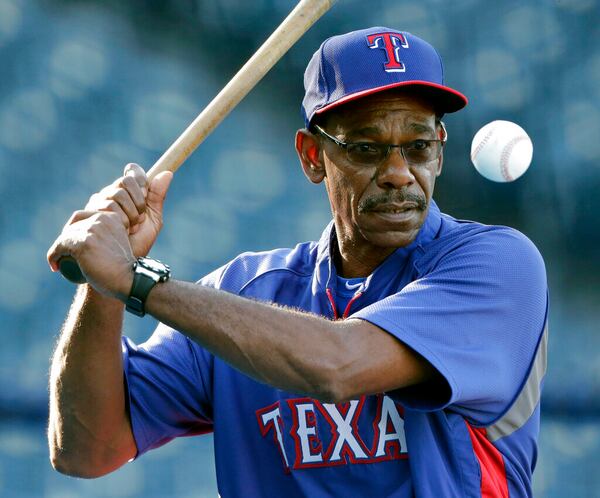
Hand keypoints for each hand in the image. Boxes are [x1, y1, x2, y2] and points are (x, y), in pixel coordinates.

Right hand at [47, 164, 172, 298]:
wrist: (119, 270)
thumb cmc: (135, 247)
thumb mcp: (151, 222)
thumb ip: (156, 198)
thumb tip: (167, 173)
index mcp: (121, 195)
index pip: (132, 172)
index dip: (142, 182)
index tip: (146, 201)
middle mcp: (105, 197)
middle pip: (124, 181)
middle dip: (138, 203)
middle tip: (136, 223)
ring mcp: (92, 206)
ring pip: (114, 194)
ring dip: (128, 216)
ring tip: (126, 232)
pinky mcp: (80, 218)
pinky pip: (103, 209)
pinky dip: (117, 222)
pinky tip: (119, 233)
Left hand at [47, 209, 135, 299]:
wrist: (129, 280)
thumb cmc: (124, 269)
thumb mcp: (118, 244)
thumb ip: (111, 237)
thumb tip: (96, 242)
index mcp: (111, 216)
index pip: (82, 217)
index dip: (73, 230)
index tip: (72, 246)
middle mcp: (102, 218)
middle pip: (72, 226)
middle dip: (65, 240)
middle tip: (64, 256)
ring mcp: (92, 229)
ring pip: (65, 236)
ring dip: (57, 249)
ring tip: (58, 262)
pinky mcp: (84, 242)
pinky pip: (60, 246)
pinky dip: (53, 256)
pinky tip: (54, 265)